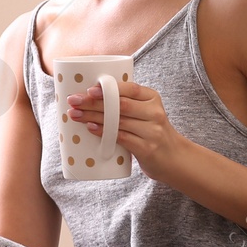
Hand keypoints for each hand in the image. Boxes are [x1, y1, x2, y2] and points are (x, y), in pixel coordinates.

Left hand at [67, 80, 184, 179]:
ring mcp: (152, 131)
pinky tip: (91, 128)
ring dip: (93, 117)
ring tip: (75, 114)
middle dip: (93, 102)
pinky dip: (104, 132)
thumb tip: (88, 95)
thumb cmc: (151, 131)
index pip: (129, 89)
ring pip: (117, 121)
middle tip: (73, 101)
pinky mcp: (146, 149)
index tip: (89, 90)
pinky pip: (121, 137)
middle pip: (119, 105)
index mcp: (152, 98)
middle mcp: (154, 113)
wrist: (173, 158)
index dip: (108, 88)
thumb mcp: (145, 112)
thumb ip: (126, 103)